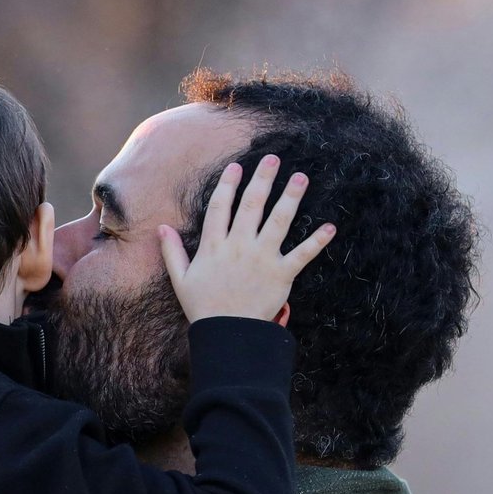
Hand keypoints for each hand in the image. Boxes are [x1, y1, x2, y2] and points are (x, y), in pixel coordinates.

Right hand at [157, 155, 336, 322]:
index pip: (221, 207)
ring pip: (279, 221)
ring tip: (301, 178)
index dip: (228, 185)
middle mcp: (239, 246)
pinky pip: (303, 254)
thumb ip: (172, 251)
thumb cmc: (203, 307)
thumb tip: (161, 228)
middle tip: (273, 158)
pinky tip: (330, 227)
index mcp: (214, 246)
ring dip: (291, 197)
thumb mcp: (181, 279)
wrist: (228, 335)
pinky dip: (318, 241)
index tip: (237, 167)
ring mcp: (262, 258)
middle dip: (263, 179)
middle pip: (252, 205)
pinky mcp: (282, 274)